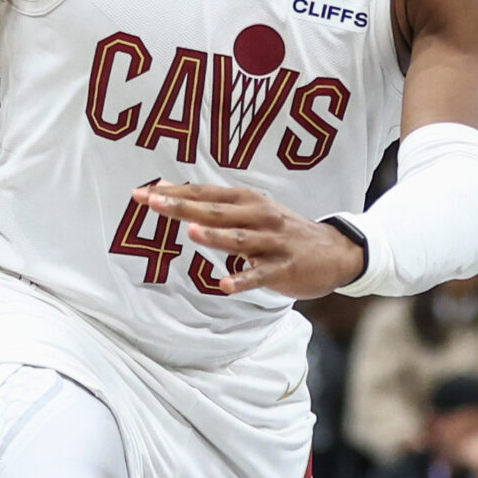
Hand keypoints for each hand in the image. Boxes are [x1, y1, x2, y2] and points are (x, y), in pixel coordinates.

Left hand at [133, 182, 364, 298]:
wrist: (334, 251)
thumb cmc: (282, 231)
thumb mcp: (252, 210)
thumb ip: (216, 205)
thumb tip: (170, 192)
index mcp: (248, 201)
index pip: (206, 195)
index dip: (175, 193)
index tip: (143, 193)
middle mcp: (260, 216)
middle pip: (217, 212)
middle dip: (184, 208)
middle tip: (154, 204)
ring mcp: (273, 242)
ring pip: (239, 239)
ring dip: (216, 236)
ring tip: (191, 233)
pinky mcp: (284, 268)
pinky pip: (261, 275)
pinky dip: (243, 279)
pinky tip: (225, 284)